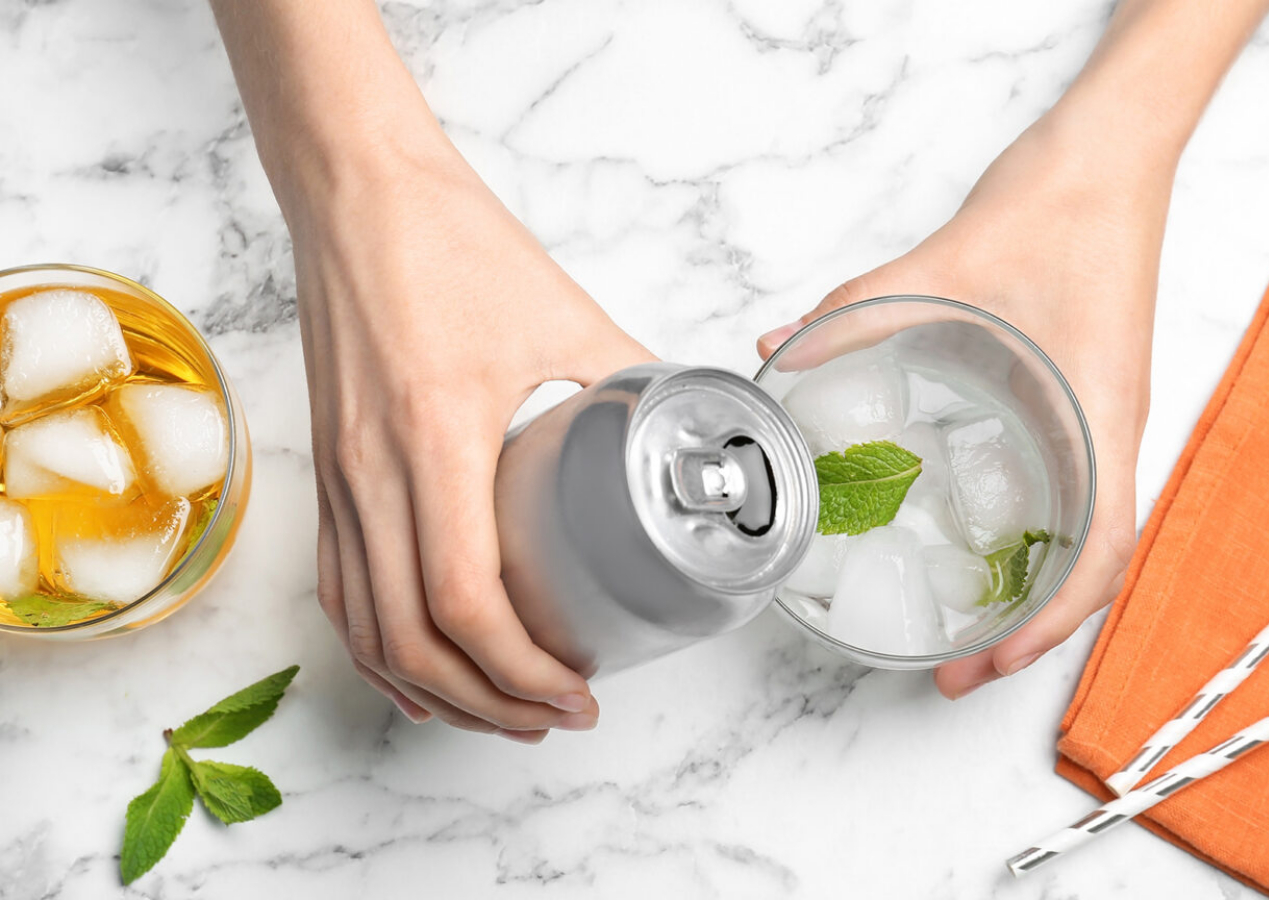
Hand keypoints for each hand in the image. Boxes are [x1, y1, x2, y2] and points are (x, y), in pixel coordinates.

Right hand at [288, 144, 653, 738]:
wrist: (356, 191)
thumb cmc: (451, 241)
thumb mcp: (564, 312)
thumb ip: (631, 378)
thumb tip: (689, 429)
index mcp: (435, 437)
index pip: (464, 599)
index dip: (521, 668)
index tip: (576, 690)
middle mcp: (371, 472)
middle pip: (413, 639)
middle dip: (489, 701)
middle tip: (555, 718)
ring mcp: (337, 477)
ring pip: (365, 628)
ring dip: (432, 690)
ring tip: (501, 713)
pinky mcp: (324, 470)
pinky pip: (337, 587)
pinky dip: (376, 650)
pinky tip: (418, 673)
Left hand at [759, 104, 1173, 698]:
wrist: (1109, 156)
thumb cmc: (1059, 206)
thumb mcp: (944, 266)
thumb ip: (857, 313)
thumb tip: (780, 353)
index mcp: (1100, 415)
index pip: (1100, 550)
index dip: (1050, 622)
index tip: (990, 661)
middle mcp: (1112, 430)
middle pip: (1092, 563)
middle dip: (1032, 630)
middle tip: (959, 672)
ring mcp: (1104, 418)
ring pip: (1087, 533)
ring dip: (1036, 590)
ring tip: (971, 628)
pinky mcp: (1086, 397)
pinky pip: (1074, 490)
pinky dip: (1037, 535)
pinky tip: (981, 539)